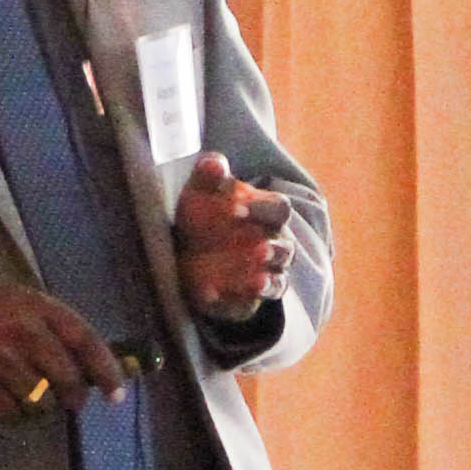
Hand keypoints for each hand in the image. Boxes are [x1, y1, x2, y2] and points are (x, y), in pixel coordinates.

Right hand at [0, 281, 127, 421]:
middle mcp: (22, 332)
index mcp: (40, 308)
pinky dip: (16, 413)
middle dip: (75, 397)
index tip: (116, 395)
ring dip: (43, 407)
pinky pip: (13, 414)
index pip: (85, 341)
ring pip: (42, 403)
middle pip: (68, 380)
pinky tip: (8, 397)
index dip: (106, 370)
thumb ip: (62, 332)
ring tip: (33, 394)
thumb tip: (99, 372)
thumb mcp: (31, 306)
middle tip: (71, 400)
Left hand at [174, 154, 293, 326]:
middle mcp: (273, 246)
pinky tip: (209, 294)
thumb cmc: (202, 213)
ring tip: (256, 282)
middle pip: (286, 249)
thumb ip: (209, 174)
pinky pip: (245, 305)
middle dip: (274, 249)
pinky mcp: (245, 301)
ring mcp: (263, 276)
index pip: (278, 208)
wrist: (184, 250)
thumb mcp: (200, 190)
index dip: (261, 207)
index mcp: (267, 214)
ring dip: (266, 281)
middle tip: (259, 250)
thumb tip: (214, 164)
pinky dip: (230, 302)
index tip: (234, 207)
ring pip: (277, 281)